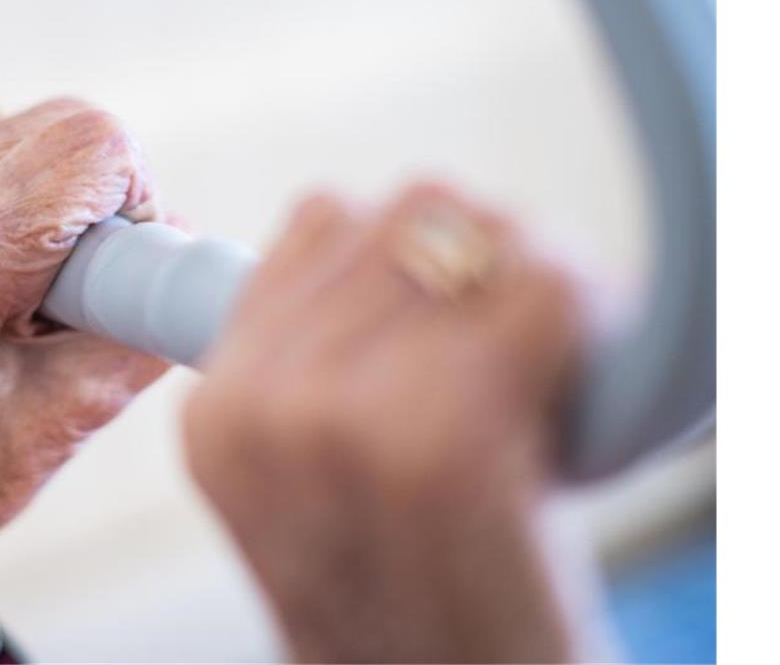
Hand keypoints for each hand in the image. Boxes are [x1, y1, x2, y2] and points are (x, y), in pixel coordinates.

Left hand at [0, 100, 168, 661]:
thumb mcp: (86, 406)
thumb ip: (150, 318)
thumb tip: (188, 241)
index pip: (93, 146)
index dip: (136, 197)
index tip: (123, 263)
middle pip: (70, 123)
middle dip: (105, 190)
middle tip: (83, 278)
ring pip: (36, 125)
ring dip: (63, 187)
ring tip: (35, 275)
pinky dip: (23, 184)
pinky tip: (4, 255)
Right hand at [183, 184, 580, 662]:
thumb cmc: (403, 594)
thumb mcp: (305, 480)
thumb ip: (310, 361)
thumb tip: (388, 229)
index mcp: (219, 410)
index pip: (322, 217)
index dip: (409, 249)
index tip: (455, 297)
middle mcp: (264, 407)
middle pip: (410, 211)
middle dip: (482, 250)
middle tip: (516, 325)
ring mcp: (344, 423)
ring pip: (475, 234)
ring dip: (534, 277)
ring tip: (543, 362)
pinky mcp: (444, 445)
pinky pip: (543, 292)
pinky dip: (586, 316)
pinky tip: (573, 384)